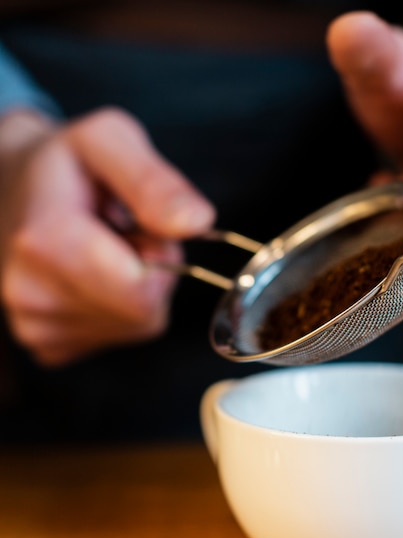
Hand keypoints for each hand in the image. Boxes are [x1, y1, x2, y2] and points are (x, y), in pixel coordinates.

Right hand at [0, 107, 214, 364]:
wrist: (9, 189)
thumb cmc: (64, 164)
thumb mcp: (108, 140)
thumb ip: (153, 180)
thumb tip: (197, 222)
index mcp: (46, 244)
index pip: (142, 292)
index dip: (160, 258)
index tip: (136, 226)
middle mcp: (32, 297)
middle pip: (145, 313)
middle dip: (153, 274)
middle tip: (122, 234)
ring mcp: (38, 329)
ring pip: (135, 326)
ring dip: (136, 290)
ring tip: (102, 251)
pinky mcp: (50, 347)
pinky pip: (118, 337)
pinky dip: (119, 309)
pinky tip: (91, 277)